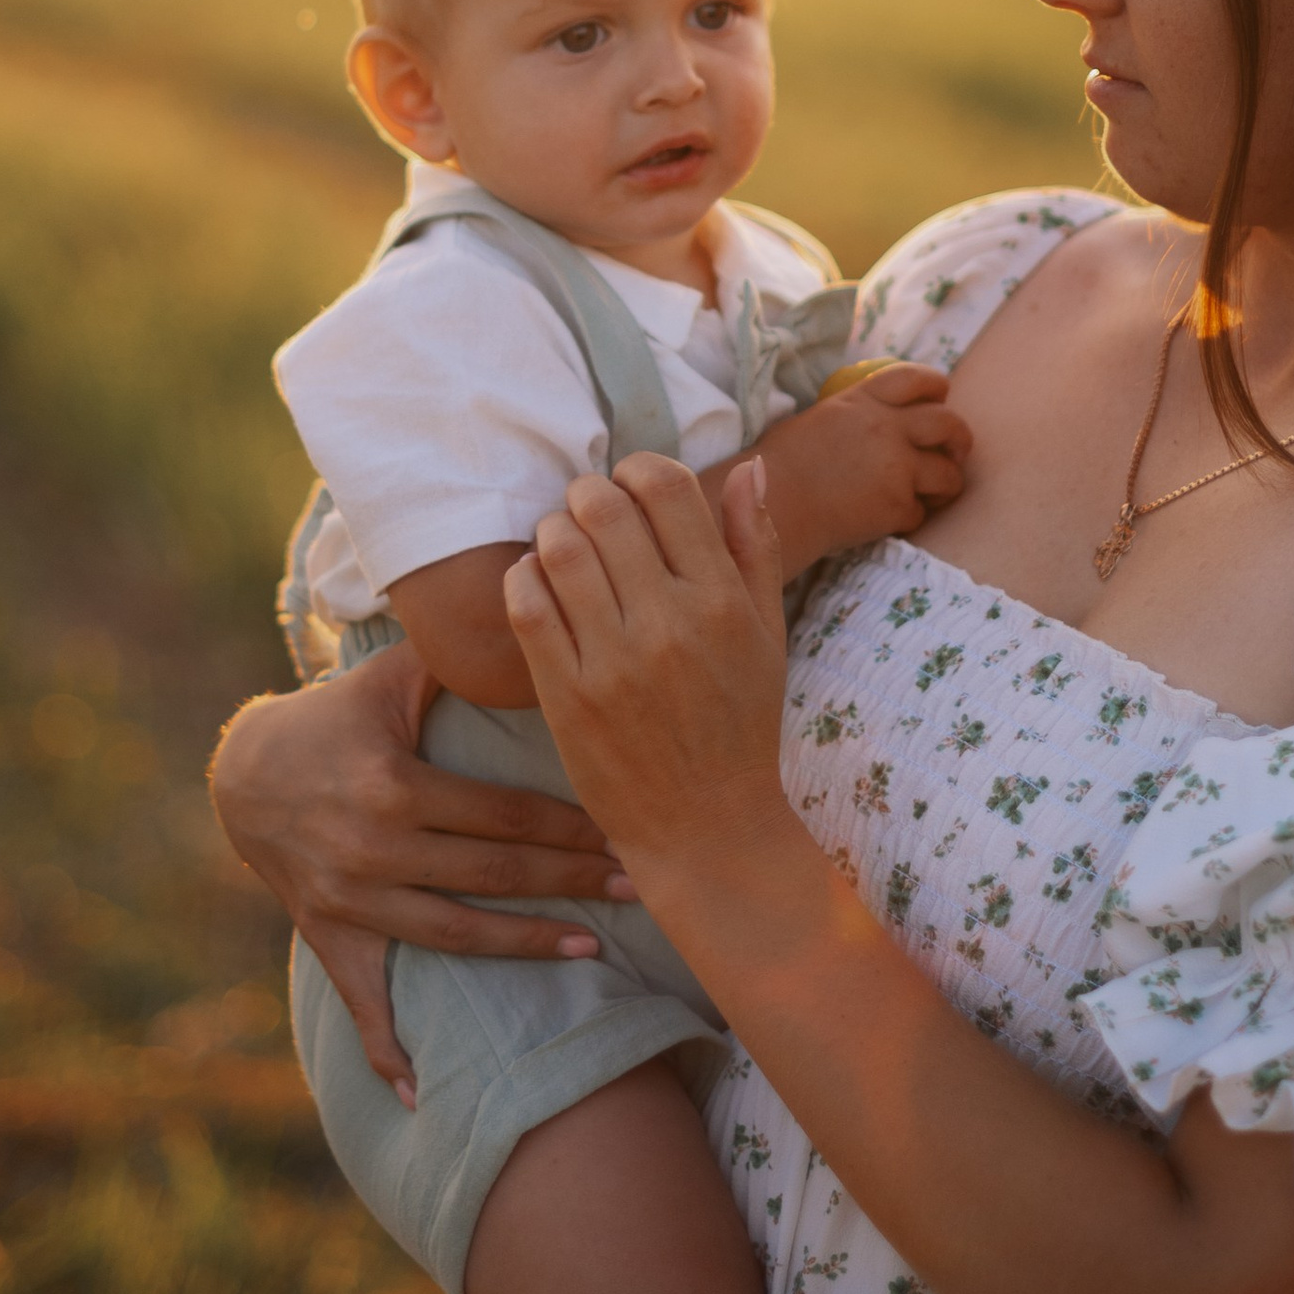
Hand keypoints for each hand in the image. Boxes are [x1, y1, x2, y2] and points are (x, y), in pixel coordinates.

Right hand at [208, 648, 631, 1095]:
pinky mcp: (329, 936)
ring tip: (593, 947)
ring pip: (454, 935)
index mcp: (395, 788)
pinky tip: (425, 1094)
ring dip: (525, 945)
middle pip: (493, 875)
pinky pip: (362, 1002)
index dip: (569, 826)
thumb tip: (535, 617)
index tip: (627, 830)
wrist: (241, 774)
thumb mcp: (390, 681)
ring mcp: (351, 901)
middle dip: (571, 881)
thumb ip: (458, 664)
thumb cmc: (336, 717)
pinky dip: (388, 1052)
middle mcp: (374, 850)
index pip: (503, 815)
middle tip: (641, 887)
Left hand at [504, 455, 794, 896]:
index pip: (667, 487)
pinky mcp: (568, 696)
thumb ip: (758, 545)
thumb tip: (751, 466)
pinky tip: (539, 586)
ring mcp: (615, 662)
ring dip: (553, 532)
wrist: (707, 827)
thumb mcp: (768, 633)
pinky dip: (524, 579)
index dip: (638, 469)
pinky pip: (527, 607)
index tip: (631, 487)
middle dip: (587, 496)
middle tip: (588, 514)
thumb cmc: (740, 723)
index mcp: (722, 600)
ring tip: (562, 548)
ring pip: (559, 550)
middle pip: (603, 508)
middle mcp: (670, 624)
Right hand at [753, 365, 970, 571]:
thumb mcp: (820, 418)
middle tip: (957, 452)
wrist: (774, 503)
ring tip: (934, 494)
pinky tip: (891, 519)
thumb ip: (856, 413)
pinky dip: (910, 517)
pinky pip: (920, 512)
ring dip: (946, 485)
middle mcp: (887, 428)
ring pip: (948, 474)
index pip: (915, 378)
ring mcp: (896, 467)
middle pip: (948, 424)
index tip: (942, 396)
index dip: (935, 385)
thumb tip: (878, 418)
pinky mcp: (897, 505)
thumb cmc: (780, 463)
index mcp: (863, 400)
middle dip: (960, 438)